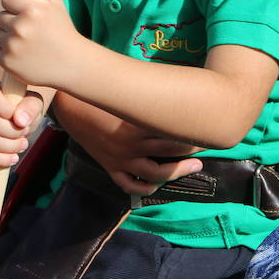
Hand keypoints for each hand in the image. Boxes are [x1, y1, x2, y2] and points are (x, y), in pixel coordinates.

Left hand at [0, 0, 83, 86]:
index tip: (18, 9)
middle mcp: (20, 27)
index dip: (13, 3)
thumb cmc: (64, 33)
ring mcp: (12, 46)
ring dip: (8, 37)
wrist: (73, 64)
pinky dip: (5, 53)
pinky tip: (21, 54)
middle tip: (26, 28)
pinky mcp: (8, 62)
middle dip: (11, 21)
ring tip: (26, 43)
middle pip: (0, 17)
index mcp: (32, 11)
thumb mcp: (57, 6)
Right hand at [0, 83, 45, 167]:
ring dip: (9, 147)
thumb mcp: (33, 102)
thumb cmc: (24, 107)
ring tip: (22, 144)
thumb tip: (20, 121)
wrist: (16, 119)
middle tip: (25, 133)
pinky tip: (13, 158)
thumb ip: (31, 107)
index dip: (7, 110)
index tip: (22, 119)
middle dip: (12, 132)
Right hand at [51, 91, 202, 195]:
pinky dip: (146, 188)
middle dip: (192, 147)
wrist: (69, 106)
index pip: (174, 130)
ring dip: (178, 171)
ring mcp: (121, 159)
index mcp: (136, 123)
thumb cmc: (100, 95)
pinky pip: (131, 185)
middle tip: (208, 143)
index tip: (207, 126)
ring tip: (195, 165)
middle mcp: (131, 144)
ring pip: (156, 173)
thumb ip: (150, 97)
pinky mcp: (110, 167)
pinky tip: (160, 184)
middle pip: (171, 150)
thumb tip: (177, 90)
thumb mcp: (127, 94)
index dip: (194, 129)